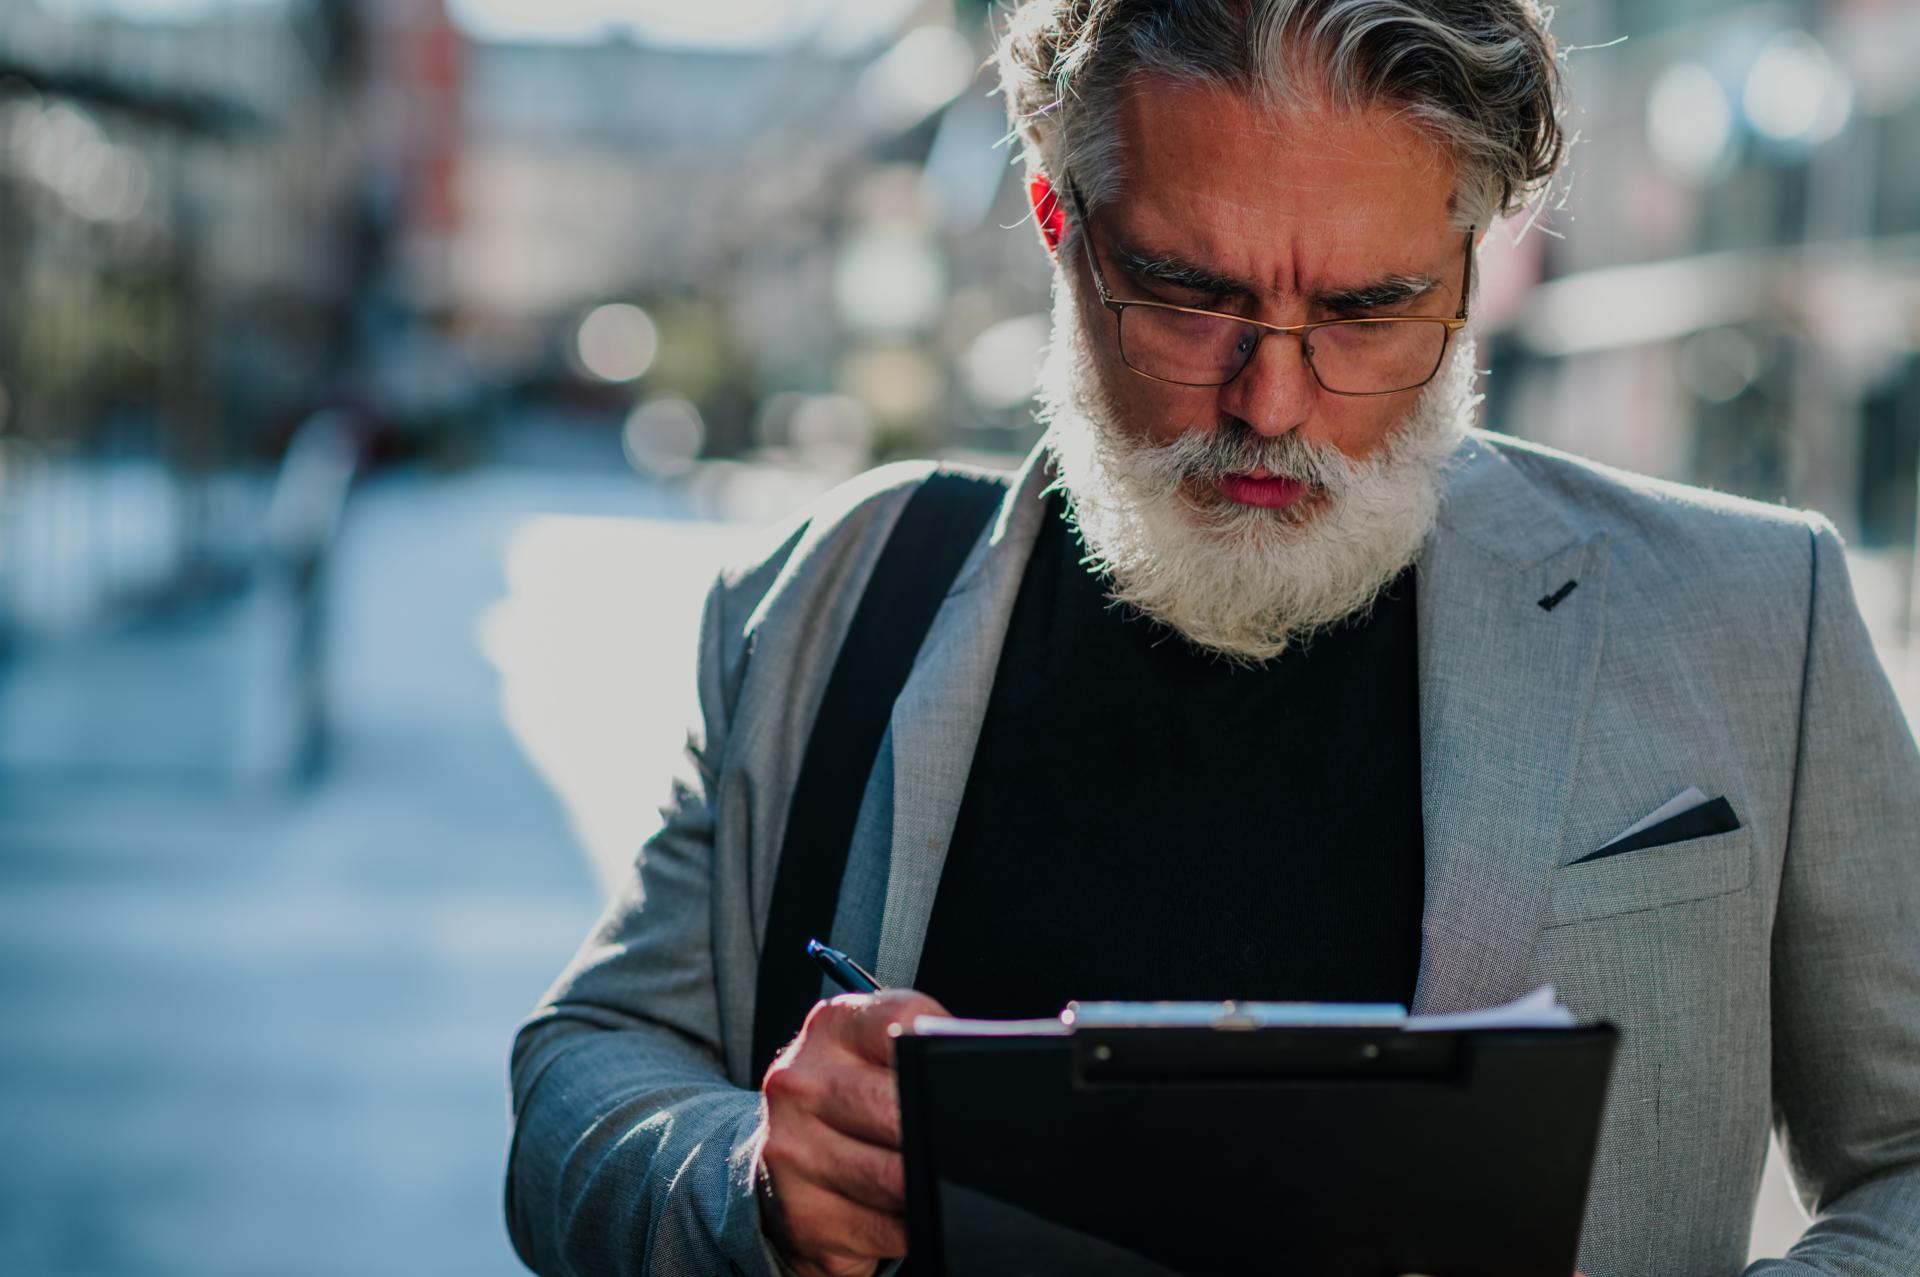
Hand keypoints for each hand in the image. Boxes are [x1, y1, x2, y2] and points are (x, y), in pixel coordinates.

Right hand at [754, 988, 948, 1276]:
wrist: (788, 1158)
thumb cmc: (854, 1103)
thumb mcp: (879, 1056)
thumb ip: (923, 1051)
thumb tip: (986, 1078)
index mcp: (833, 1026)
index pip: (906, 1027)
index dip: (946, 1059)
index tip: (963, 1081)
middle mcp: (801, 1081)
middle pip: (899, 1111)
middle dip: (939, 1134)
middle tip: (959, 1143)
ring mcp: (792, 1148)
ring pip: (895, 1178)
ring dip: (926, 1187)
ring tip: (931, 1178)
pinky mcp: (801, 1212)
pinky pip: (884, 1229)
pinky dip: (909, 1228)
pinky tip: (905, 1213)